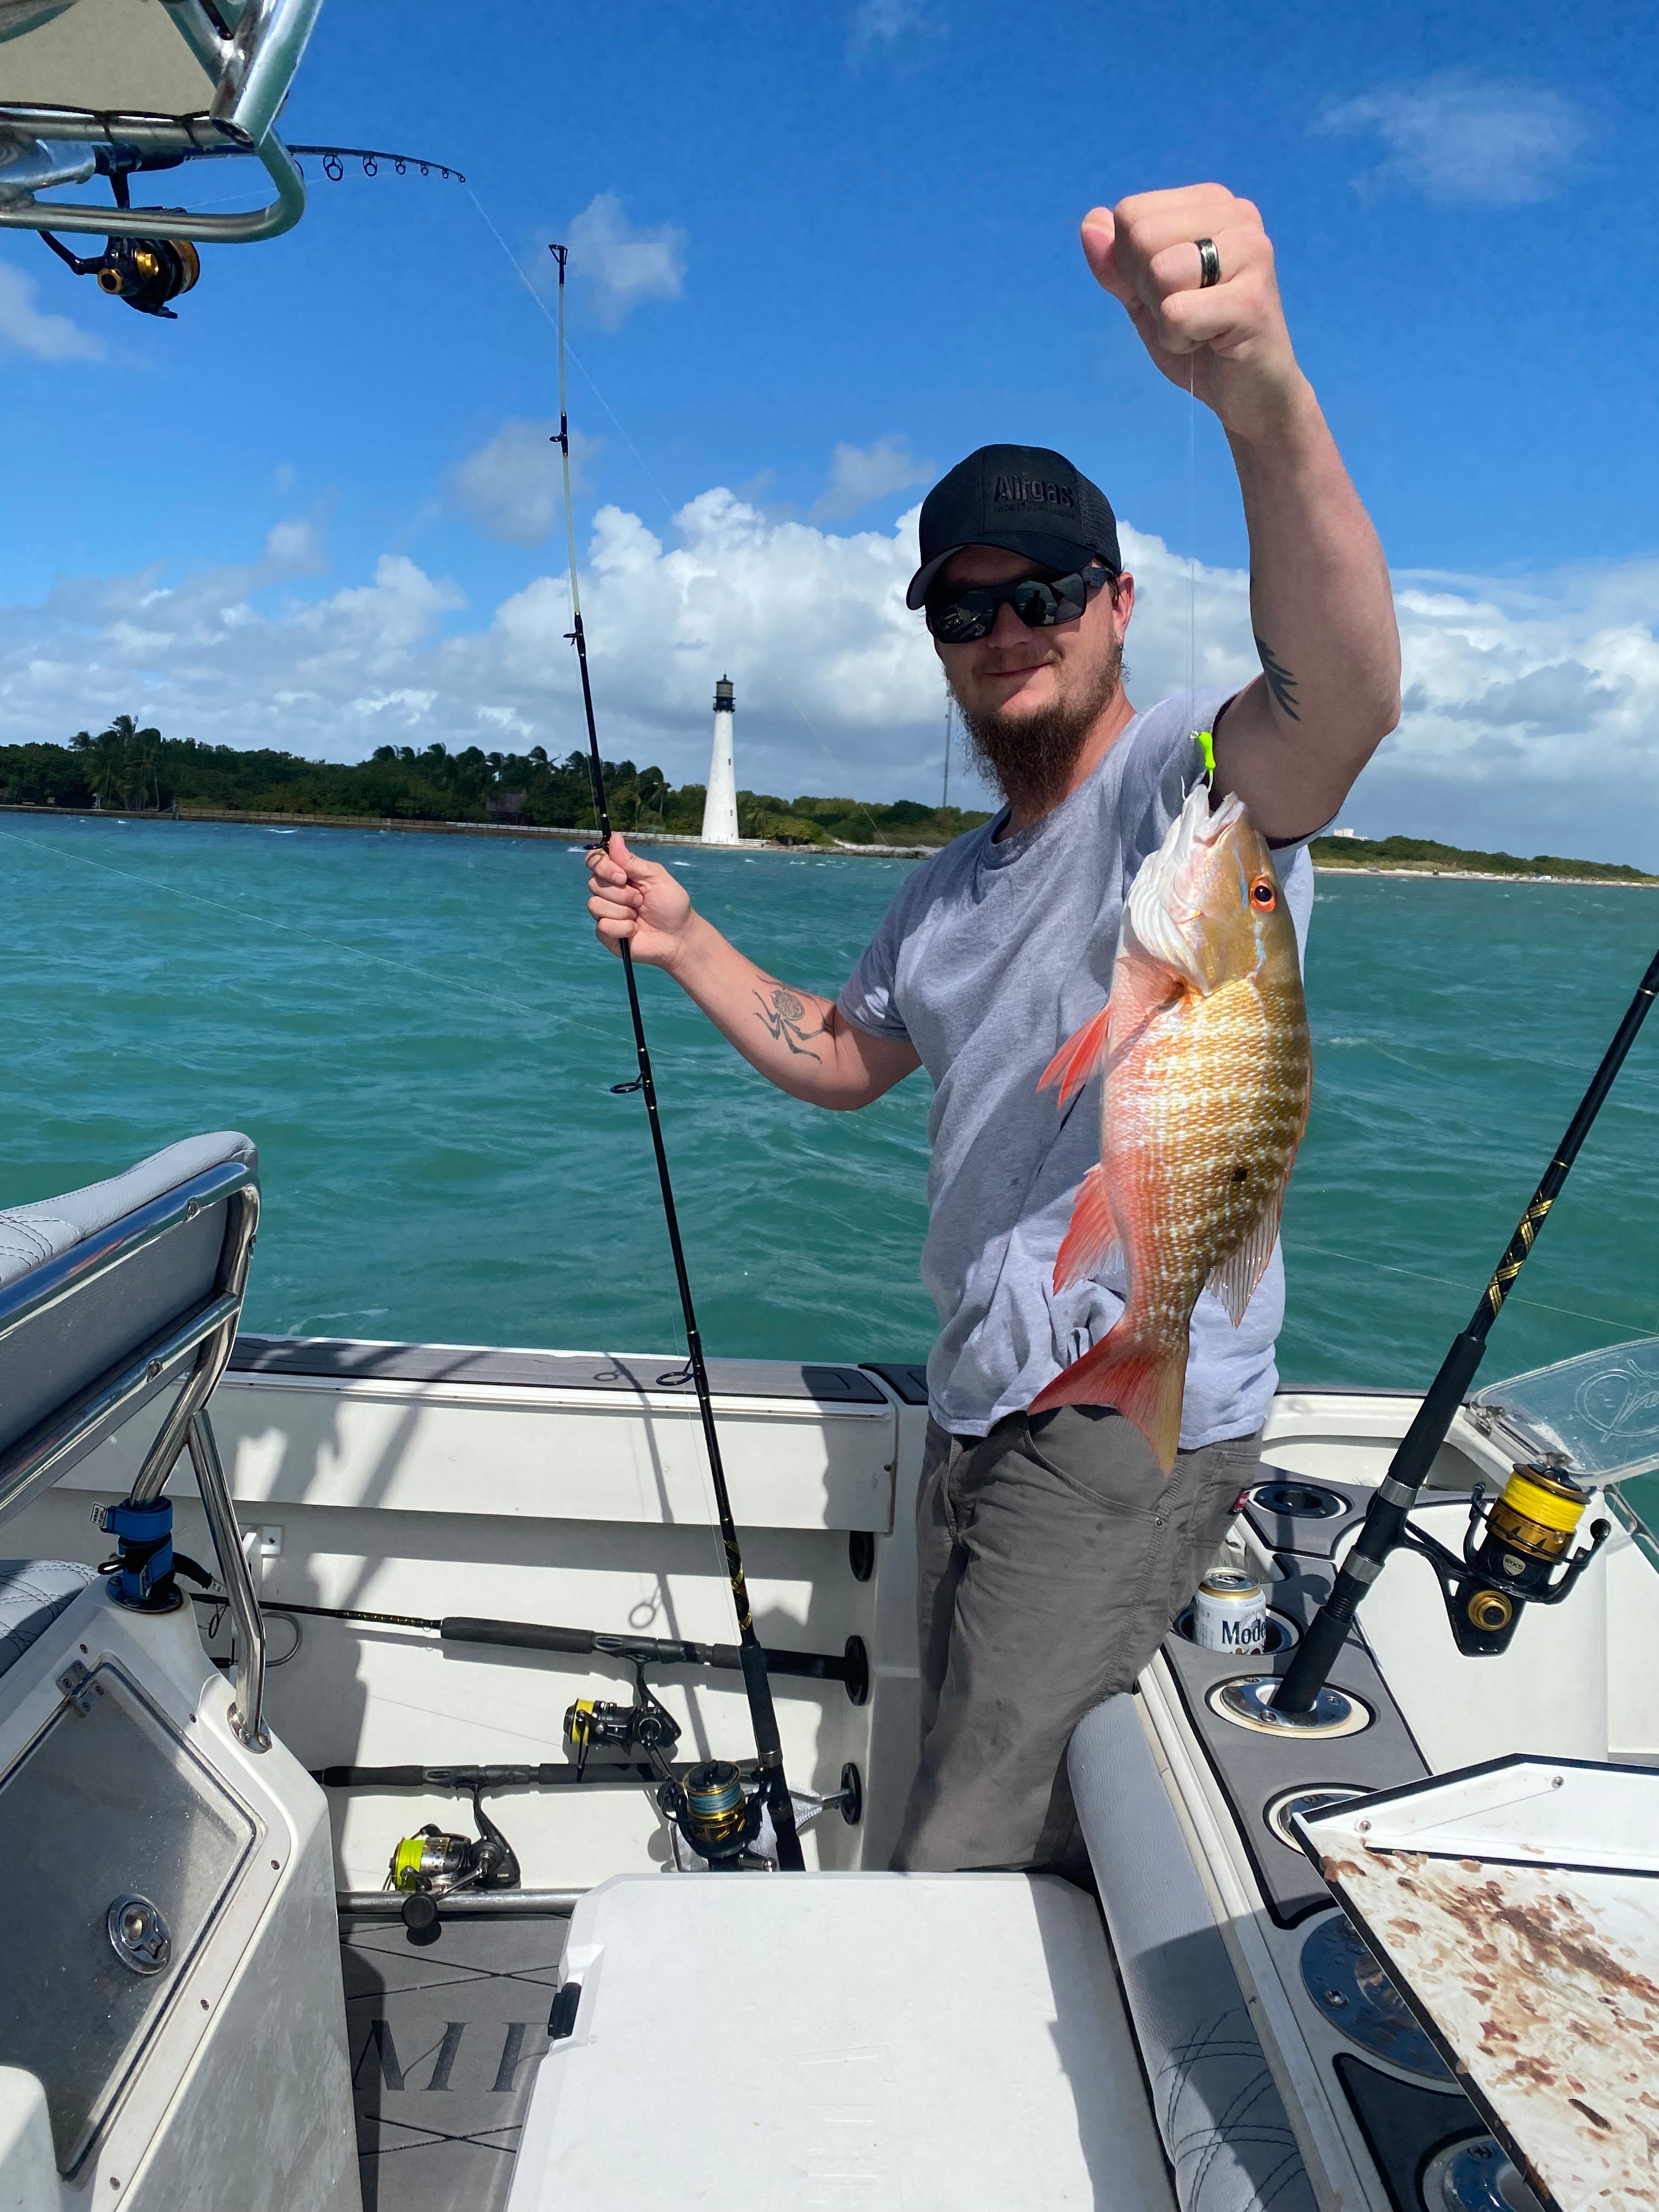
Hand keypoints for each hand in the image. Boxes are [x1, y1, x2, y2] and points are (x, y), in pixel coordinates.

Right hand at [585, 834, 694, 969]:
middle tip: (640, 900)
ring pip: (594, 905)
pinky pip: (602, 926)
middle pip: (593, 883)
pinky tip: (634, 930)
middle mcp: (609, 892)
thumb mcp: (656, 877)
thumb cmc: (671, 905)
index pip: (595, 861)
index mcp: (620, 874)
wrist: (678, 937)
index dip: (602, 866)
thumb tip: (614, 836)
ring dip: (622, 911)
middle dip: (620, 892)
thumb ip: (632, 861)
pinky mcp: (606, 933)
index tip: (622, 876)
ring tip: (638, 916)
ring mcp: (606, 913)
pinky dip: (622, 928)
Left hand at [1080, 187, 1306, 442]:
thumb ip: (1116, 263)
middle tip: (1184, 311)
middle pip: (1141, 236)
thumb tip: (1090, 222)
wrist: (1248, 391)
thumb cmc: (1199, 338)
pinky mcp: (1252, 299)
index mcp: (1211, 202)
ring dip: (1164, 315)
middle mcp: (1237, 214)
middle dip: (1147, 288)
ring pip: (1160, 271)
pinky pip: (1177, 314)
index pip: (1131, 213)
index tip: (1169, 290)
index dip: (1131, 264)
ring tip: (1198, 325)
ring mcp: (1251, 252)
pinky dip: (1180, 340)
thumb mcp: (1144, 297)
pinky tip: (1210, 341)